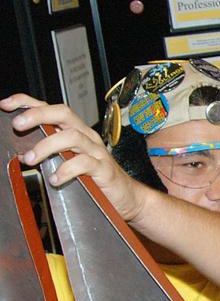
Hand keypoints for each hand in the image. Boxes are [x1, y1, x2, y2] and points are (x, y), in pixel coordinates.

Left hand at [1, 94, 149, 220]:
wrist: (126, 198)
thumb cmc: (94, 179)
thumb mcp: (69, 160)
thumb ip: (51, 151)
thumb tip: (20, 148)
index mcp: (76, 131)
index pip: (52, 109)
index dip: (29, 103)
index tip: (6, 105)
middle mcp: (87, 136)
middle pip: (63, 114)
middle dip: (37, 116)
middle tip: (18, 125)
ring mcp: (97, 152)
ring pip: (72, 137)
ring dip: (46, 146)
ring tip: (29, 159)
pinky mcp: (104, 169)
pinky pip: (84, 164)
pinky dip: (65, 170)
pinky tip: (55, 179)